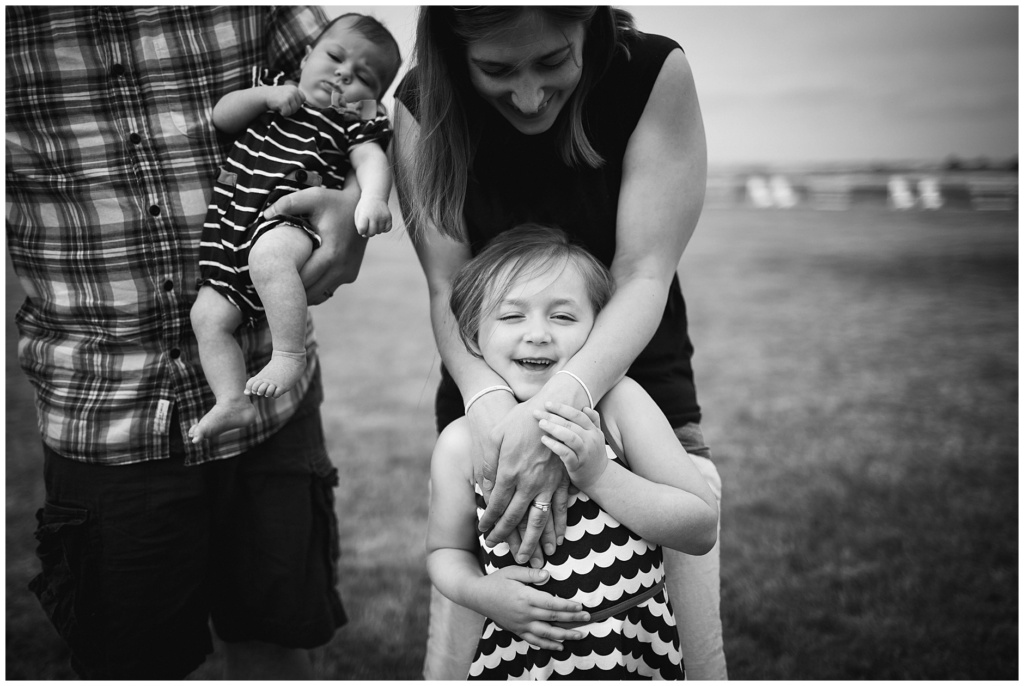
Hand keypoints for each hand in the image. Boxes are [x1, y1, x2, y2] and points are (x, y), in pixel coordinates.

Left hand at [263, 185, 365, 303]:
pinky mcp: (350, 276)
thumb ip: (288, 203)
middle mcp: (341, 269)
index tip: (270, 276)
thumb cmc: (335, 202)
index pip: (302, 278)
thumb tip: (266, 215)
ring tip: (284, 284)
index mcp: (330, 254)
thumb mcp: (313, 197)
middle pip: (309, 291)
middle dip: (291, 290)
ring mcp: (347, 274)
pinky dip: (314, 290)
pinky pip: (327, 290)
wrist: (365, 208)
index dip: (285, 281)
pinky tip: (301, 282)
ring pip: (318, 295)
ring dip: (302, 292)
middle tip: (272, 284)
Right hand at [266, 85, 304, 116]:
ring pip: (293, 110)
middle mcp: (293, 91)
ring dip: (286, 111)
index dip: (296, 103)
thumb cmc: (276, 97)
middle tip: (282, 103)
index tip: (288, 101)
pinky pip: (287, 113)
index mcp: (295, 89)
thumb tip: (311, 109)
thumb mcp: (288, 94)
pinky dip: (282, 113)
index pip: (303, 100)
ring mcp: (289, 96)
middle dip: (291, 108)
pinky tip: (277, 107)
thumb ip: (296, 98)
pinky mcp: (284, 102)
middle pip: (298, 107)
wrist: (263, 96)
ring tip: (280, 105)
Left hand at [354, 196, 391, 236]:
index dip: (361, 231)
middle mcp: (374, 216)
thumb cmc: (364, 208)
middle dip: (368, 233)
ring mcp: (383, 217)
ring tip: (373, 223)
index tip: (361, 226)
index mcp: (364, 214)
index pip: (362, 230)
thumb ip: (359, 226)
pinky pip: (387, 229)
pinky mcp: (389, 217)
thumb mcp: (358, 215)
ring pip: (379, 232)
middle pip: (371, 233)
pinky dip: (383, 229)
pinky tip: (380, 224)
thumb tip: (365, 235)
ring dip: (375, 230)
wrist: (374, 196)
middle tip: (367, 227)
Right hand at [473, 566, 588, 650]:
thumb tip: (547, 575)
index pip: (551, 603)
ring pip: (547, 633)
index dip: (567, 606)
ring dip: (565, 635)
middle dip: (572, 619)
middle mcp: (525, 613)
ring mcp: (521, 624)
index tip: (581, 607)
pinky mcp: (517, 630)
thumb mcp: (512, 571)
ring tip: (580, 635)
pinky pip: (534, 641)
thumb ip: (530, 573)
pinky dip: (548, 645)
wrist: (477, 596)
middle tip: (588, 619)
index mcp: (525, 597)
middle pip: (553, 618)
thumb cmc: (496, 581)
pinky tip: (560, 646)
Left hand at [475, 397, 569, 560]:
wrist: (553, 407)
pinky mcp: (563, 480)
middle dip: (504, 536)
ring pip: (539, 519)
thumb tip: (484, 487)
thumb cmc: (520, 419)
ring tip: (527, 558)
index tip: (483, 532)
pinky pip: (560, 508)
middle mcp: (528, 482)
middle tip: (496, 549)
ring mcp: (548, 482)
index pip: (496, 504)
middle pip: (515, 517)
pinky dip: (558, 526)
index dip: (489, 521)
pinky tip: (556, 540)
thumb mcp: (495, 436)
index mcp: (509, 471)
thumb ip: (489, 464)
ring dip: (532, 541)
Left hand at [535, 404, 607, 490]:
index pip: (578, 415)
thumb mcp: (597, 437)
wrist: (600, 478)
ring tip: (541, 424)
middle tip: (537, 413)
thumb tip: (585, 407)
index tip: (547, 404)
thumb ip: (593, 421)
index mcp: (594, 431)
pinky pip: (566, 454)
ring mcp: (585, 453)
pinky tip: (544, 440)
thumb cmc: (593, 454)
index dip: (562, 408)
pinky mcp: (578, 465)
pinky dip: (555, 446)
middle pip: (571, 424)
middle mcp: (591, 440)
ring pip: (570, 437)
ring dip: (554, 429)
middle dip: (553, 417)